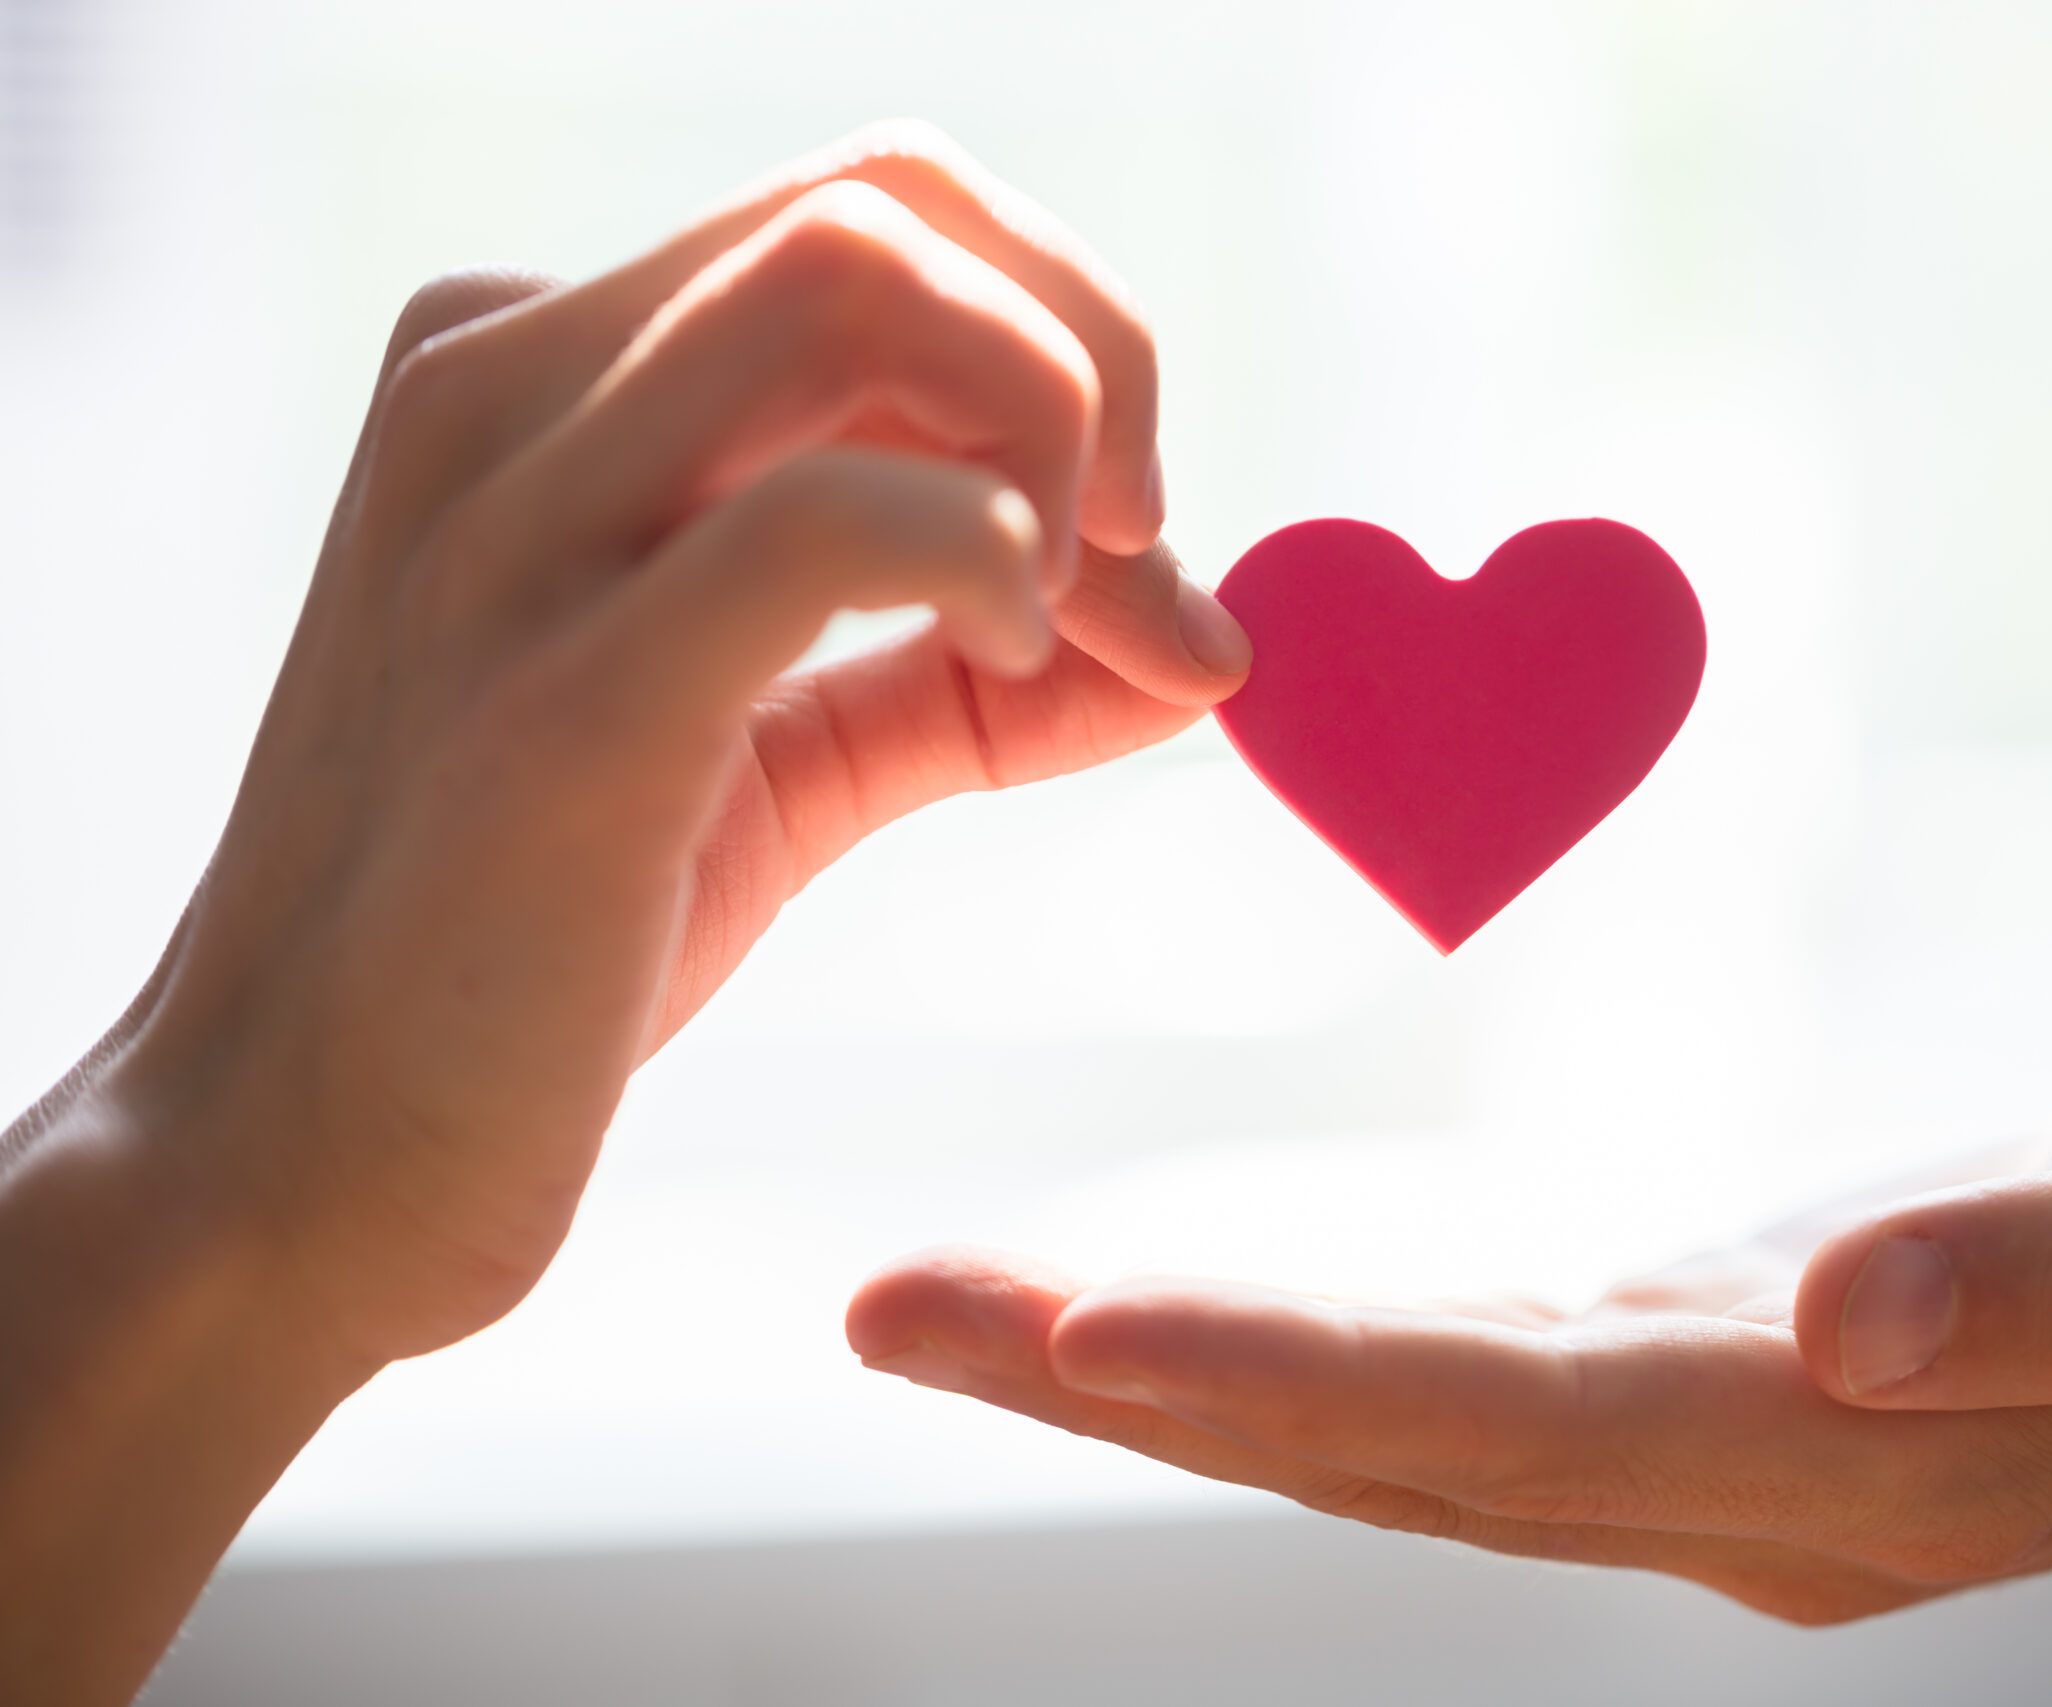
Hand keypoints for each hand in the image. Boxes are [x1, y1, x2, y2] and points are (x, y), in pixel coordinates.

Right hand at [0, 121, 1246, 1701]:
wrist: (299, 1166)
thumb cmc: (526, 954)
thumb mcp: (772, 769)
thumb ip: (963, 680)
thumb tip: (1201, 639)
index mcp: (532, 384)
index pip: (859, 225)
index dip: (1055, 344)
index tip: (1133, 534)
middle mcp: (501, 399)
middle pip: (880, 210)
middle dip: (1087, 354)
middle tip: (1146, 549)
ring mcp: (514, 532)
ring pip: (856, 283)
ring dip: (1054, 429)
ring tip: (1080, 625)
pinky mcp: (564, 694)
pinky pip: (826, 515)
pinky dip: (987, 555)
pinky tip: (1017, 664)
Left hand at [849, 995, 2051, 1663]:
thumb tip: (1848, 1318)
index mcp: (1872, 1445)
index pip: (1536, 1424)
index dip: (1303, 1383)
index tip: (1079, 1331)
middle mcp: (1744, 1478)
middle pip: (1396, 1446)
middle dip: (1130, 1385)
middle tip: (886, 1310)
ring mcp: (1705, 1441)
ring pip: (1387, 1424)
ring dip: (1151, 1369)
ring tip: (930, 1306)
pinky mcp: (1691, 1369)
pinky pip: (1442, 1372)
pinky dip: (1271, 1338)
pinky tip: (1127, 1309)